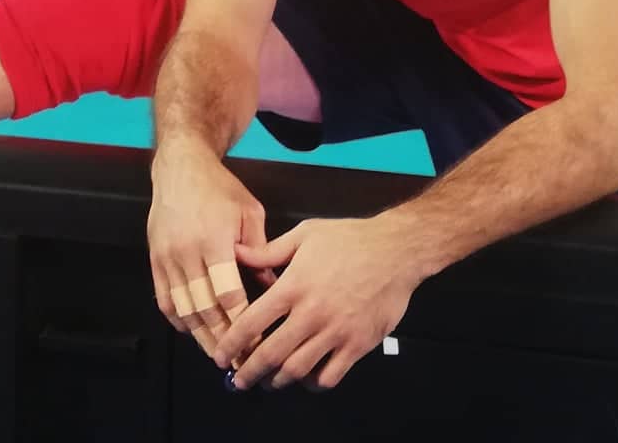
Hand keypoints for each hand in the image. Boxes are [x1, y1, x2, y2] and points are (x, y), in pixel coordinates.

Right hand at [147, 146, 265, 359]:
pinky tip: (192, 331)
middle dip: (224, 339)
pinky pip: (164, 299)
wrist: (181, 167)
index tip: (257, 343)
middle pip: (205, 308)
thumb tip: (274, 288)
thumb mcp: (251, 213)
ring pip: (183, 309)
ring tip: (218, 355)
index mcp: (215, 240)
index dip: (242, 323)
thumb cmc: (221, 188)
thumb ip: (261, 252)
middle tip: (240, 361)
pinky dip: (178, 320)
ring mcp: (167, 256)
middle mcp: (187, 252)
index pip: (228, 294)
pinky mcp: (154, 258)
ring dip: (201, 336)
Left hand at [215, 216, 422, 391]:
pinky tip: (306, 379)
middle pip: (270, 354)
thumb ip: (268, 251)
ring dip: (277, 381)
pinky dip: (313, 384)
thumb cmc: (350, 238)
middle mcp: (311, 313)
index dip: (232, 344)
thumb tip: (238, 253)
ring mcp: (336, 331)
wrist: (397, 250)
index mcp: (294, 286)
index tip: (221, 356)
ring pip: (298, 370)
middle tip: (239, 380)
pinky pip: (331, 376)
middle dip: (249, 372)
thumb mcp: (305, 234)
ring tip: (269, 382)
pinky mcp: (358, 344)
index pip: (252, 322)